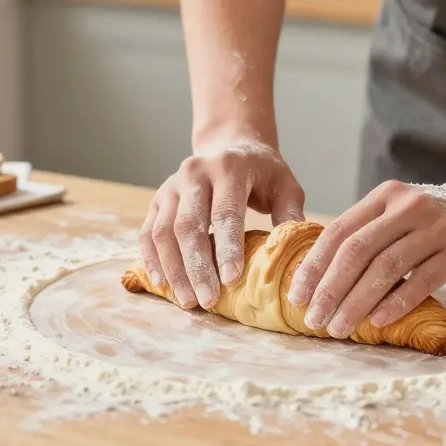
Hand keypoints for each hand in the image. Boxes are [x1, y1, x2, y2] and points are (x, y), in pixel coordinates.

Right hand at [138, 140, 304, 309]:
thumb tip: (297, 257)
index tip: (232, 280)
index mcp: (228, 167)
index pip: (225, 212)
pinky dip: (152, 260)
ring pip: (163, 231)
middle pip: (188, 225)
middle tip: (207, 300)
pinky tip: (163, 284)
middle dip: (197, 267)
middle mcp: (194, 173)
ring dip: (174, 269)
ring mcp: (171, 185)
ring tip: (188, 300)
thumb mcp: (285, 186)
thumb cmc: (262, 171)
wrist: (229, 145)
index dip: (227, 247)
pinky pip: (148, 232)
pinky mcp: (158, 199)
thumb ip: (290, 216)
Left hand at [287, 180, 445, 338]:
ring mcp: (435, 229)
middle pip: (356, 251)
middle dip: (329, 289)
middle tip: (313, 319)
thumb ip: (371, 233)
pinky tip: (378, 322)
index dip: (314, 265)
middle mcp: (407, 208)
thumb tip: (324, 276)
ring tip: (338, 327)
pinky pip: (421, 280)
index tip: (296, 295)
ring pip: (385, 268)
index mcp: (385, 197)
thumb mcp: (402, 212)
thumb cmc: (442, 219)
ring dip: (356, 302)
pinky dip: (396, 302)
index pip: (339, 231)